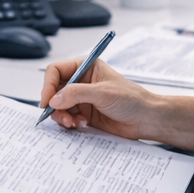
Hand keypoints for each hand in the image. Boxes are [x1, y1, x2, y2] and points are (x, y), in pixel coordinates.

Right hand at [38, 57, 161, 140]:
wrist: (145, 120)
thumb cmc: (132, 100)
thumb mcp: (103, 93)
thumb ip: (76, 93)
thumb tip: (54, 99)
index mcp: (85, 67)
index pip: (56, 71)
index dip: (48, 85)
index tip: (47, 100)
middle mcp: (81, 82)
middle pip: (54, 90)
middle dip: (54, 104)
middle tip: (59, 115)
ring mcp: (81, 99)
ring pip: (58, 106)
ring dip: (62, 116)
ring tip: (72, 123)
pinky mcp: (84, 114)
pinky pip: (67, 118)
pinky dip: (69, 123)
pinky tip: (81, 124)